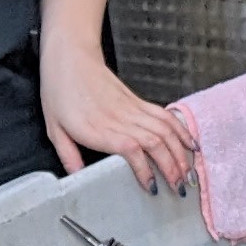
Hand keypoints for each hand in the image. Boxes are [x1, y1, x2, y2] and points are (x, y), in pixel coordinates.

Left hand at [42, 45, 194, 195]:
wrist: (70, 57)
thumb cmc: (60, 90)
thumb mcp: (54, 128)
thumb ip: (68, 156)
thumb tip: (77, 177)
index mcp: (99, 128)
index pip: (132, 150)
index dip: (146, 170)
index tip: (152, 187)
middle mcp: (120, 118)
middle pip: (156, 143)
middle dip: (172, 168)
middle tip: (179, 187)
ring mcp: (132, 108)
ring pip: (166, 131)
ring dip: (181, 153)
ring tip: (188, 173)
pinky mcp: (138, 101)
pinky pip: (165, 116)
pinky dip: (181, 131)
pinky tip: (191, 144)